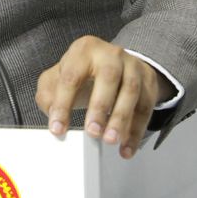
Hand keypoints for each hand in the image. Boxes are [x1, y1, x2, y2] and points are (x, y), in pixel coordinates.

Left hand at [35, 35, 171, 158]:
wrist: (114, 63)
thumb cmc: (83, 73)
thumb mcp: (59, 76)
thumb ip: (48, 93)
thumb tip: (51, 113)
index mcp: (84, 50)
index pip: (71, 76)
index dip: (63, 104)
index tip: (58, 129)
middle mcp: (110, 55)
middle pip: (108, 77)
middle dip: (100, 106)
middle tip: (92, 132)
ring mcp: (132, 66)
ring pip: (131, 91)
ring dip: (121, 119)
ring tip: (110, 140)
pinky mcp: (148, 82)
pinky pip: (146, 107)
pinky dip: (136, 130)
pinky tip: (126, 148)